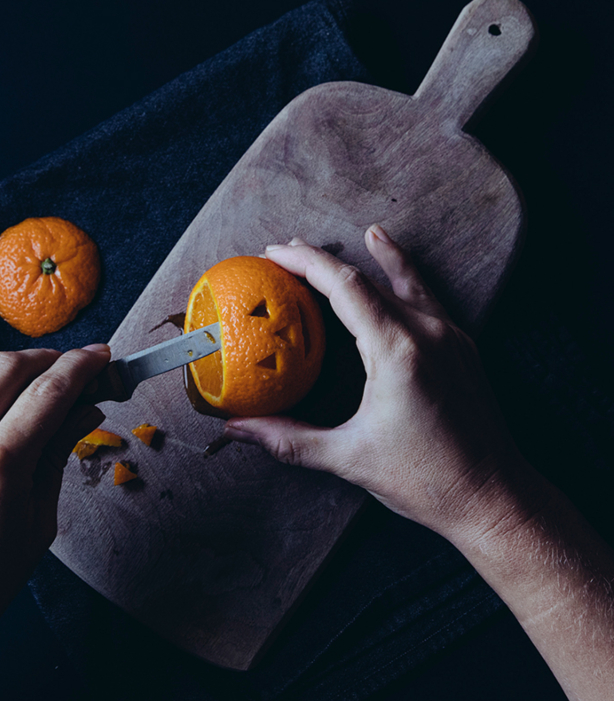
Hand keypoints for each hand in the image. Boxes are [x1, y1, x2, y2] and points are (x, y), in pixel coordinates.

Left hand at [0, 345, 108, 698]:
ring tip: (21, 393)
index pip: (51, 390)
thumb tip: (88, 410)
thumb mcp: (39, 519)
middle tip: (68, 370)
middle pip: (8, 365)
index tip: (100, 357)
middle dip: (46, 360)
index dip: (83, 365)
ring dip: (1, 373)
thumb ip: (59, 452)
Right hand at [225, 226, 536, 540]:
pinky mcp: (463, 347)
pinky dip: (409, 278)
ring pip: (409, 280)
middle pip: (369, 278)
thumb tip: (237, 430)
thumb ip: (288, 440)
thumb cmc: (427, 480)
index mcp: (398, 351)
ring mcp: (450, 336)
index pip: (345, 287)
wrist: (494, 497)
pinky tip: (402, 274)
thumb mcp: (349, 457)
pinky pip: (429, 298)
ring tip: (366, 234)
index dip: (306, 263)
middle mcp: (428, 332)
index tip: (275, 253)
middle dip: (325, 261)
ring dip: (379, 257)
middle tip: (289, 251)